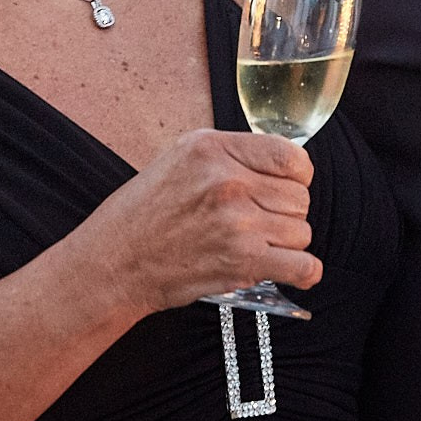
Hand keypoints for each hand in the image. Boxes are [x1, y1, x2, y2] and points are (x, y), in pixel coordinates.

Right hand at [76, 128, 317, 315]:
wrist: (116, 261)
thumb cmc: (144, 212)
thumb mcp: (181, 157)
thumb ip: (231, 154)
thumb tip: (281, 165)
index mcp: (213, 148)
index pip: (291, 157)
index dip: (295, 176)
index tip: (283, 187)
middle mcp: (228, 181)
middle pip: (299, 197)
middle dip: (284, 212)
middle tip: (257, 221)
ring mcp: (237, 222)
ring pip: (302, 231)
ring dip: (285, 242)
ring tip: (254, 243)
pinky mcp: (243, 262)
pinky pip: (304, 266)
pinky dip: (301, 271)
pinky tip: (284, 267)